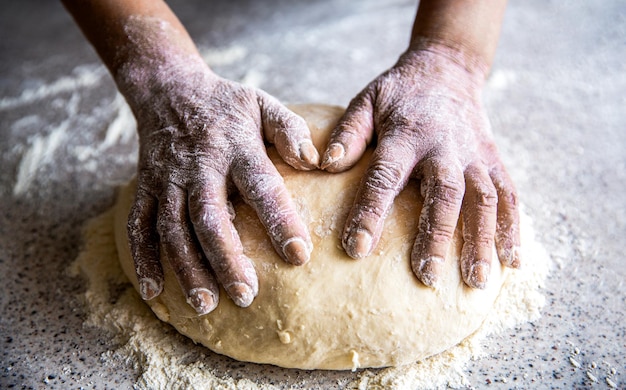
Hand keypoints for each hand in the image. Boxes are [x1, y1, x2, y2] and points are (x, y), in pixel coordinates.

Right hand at [126, 60, 318, 313]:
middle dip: (226, 259)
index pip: (261, 186)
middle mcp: (199, 166)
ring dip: (188, 268)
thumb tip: (316, 162)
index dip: (279, 220)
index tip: (299, 255)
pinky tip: (154, 292)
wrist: (168, 88)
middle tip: (246, 296)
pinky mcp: (144, 187)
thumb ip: (289, 130)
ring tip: (206, 305)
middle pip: (209, 217)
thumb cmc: (225, 104)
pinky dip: (143, 259)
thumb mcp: (262, 103)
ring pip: (173, 228)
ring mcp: (167, 179)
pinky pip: (139, 226)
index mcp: (236, 146)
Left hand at [321, 44, 519, 287]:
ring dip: (482, 240)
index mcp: (405, 135)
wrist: (448, 70)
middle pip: (444, 193)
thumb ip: (349, 133)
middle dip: (438, 236)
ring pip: (483, 199)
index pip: (385, 177)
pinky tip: (513, 260)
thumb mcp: (367, 101)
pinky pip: (509, 195)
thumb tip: (325, 165)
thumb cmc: (399, 93)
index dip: (370, 212)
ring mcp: (474, 155)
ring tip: (476, 281)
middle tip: (428, 277)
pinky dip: (513, 227)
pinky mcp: (493, 160)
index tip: (358, 248)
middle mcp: (444, 147)